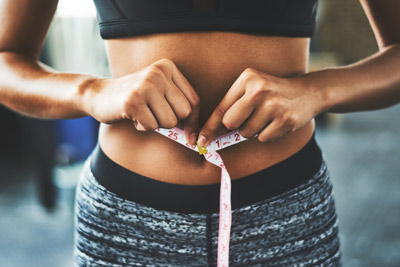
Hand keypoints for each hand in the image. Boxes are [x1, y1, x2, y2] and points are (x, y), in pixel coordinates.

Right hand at [84, 58, 199, 144]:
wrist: (98, 94)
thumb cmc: (134, 98)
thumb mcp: (159, 93)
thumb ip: (177, 106)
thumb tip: (195, 136)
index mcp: (168, 67)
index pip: (194, 100)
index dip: (193, 121)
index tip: (190, 134)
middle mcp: (158, 73)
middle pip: (184, 112)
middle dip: (171, 121)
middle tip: (154, 115)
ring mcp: (145, 85)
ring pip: (170, 121)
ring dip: (156, 124)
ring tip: (143, 114)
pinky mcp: (133, 101)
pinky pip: (152, 126)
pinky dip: (143, 127)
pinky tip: (133, 116)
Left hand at [197, 68, 318, 146]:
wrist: (307, 92)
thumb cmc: (273, 93)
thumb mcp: (253, 88)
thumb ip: (234, 106)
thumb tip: (212, 134)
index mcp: (247, 78)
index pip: (222, 107)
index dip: (209, 126)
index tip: (201, 140)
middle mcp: (259, 89)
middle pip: (231, 122)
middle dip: (237, 126)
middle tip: (250, 117)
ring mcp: (273, 105)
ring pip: (247, 132)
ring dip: (254, 130)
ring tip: (267, 116)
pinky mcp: (285, 120)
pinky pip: (263, 138)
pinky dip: (267, 134)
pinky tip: (277, 122)